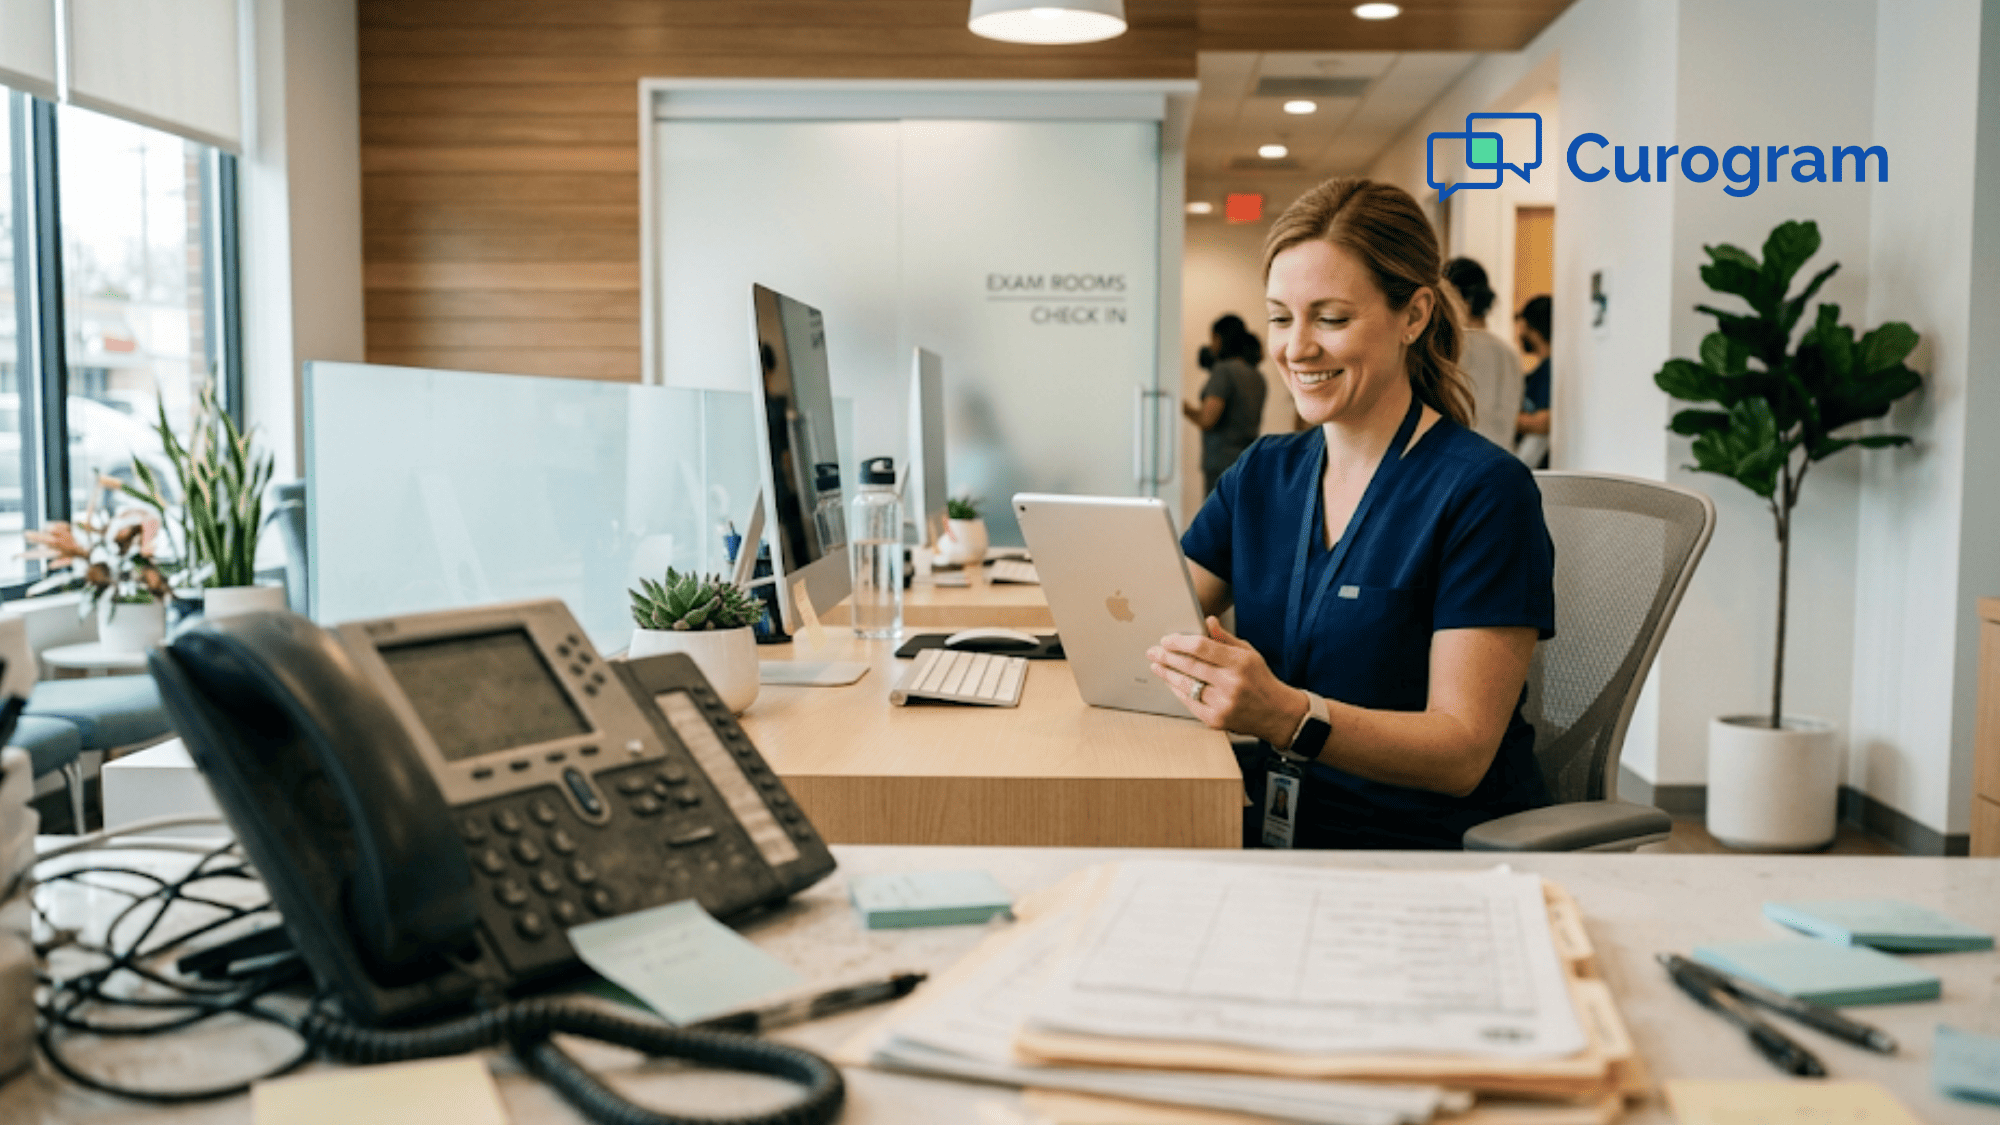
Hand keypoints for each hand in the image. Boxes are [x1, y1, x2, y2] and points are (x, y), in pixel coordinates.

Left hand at [1148, 617, 1307, 744]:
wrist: (1276, 713)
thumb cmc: (1260, 679)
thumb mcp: (1249, 653)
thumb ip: (1225, 638)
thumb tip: (1207, 621)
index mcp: (1240, 662)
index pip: (1202, 647)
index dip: (1180, 642)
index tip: (1167, 640)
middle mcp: (1231, 683)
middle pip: (1190, 666)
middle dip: (1167, 657)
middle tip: (1154, 651)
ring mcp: (1223, 704)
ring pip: (1187, 685)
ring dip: (1168, 674)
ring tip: (1157, 666)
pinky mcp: (1216, 720)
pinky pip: (1189, 703)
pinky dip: (1178, 691)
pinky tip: (1171, 682)